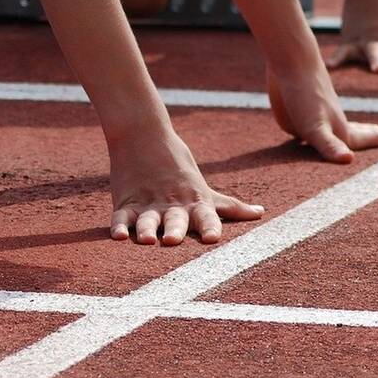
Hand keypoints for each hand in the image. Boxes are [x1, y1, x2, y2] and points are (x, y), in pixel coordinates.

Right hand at [108, 129, 263, 245]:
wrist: (144, 136)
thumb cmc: (179, 167)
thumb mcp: (205, 189)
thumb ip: (230, 207)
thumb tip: (261, 213)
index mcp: (194, 203)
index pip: (206, 217)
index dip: (209, 227)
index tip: (213, 239)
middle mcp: (172, 206)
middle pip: (174, 220)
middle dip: (175, 230)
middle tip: (173, 241)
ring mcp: (148, 204)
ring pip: (147, 220)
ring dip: (147, 230)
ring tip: (146, 240)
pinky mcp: (126, 203)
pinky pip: (121, 217)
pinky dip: (118, 226)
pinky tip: (117, 236)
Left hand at [267, 66, 377, 162]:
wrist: (290, 61)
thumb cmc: (304, 95)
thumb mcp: (315, 127)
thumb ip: (329, 145)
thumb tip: (348, 159)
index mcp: (340, 131)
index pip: (368, 139)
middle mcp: (331, 124)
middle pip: (357, 133)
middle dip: (371, 136)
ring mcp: (316, 117)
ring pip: (339, 128)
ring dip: (353, 129)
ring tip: (364, 128)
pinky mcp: (298, 113)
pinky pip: (315, 126)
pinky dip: (322, 128)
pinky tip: (317, 128)